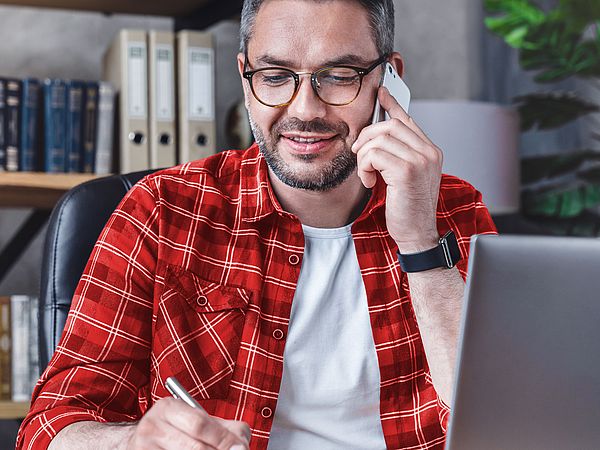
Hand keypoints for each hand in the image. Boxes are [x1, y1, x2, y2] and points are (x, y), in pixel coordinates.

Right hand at [126, 397, 250, 449]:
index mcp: (168, 408)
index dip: (223, 439)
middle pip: (195, 448)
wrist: (145, 442)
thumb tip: (240, 446)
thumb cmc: (179, 431)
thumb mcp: (198, 421)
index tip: (240, 448)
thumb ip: (224, 428)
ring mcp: (144, 448)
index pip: (199, 424)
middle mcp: (151, 427)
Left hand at [352, 87, 442, 252]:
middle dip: (366, 137)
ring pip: (379, 138)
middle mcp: (429, 152)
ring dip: (364, 157)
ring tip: (367, 174)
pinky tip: (370, 182)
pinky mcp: (407, 170)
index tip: (381, 94)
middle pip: (389, 125)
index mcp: (430, 152)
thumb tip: (377, 137)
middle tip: (359, 153)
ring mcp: (421, 160)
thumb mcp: (404, 177)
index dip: (392, 106)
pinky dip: (365, 167)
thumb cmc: (409, 210)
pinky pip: (374, 154)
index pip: (408, 120)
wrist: (417, 235)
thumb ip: (397, 155)